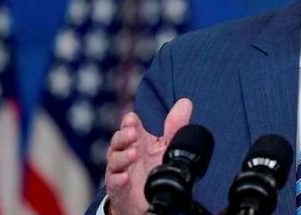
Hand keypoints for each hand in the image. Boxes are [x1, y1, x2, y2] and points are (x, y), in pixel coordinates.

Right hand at [104, 98, 192, 214]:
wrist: (147, 197)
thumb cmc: (154, 167)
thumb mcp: (167, 146)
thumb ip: (175, 126)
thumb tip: (185, 102)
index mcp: (138, 141)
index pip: (129, 127)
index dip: (129, 122)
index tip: (132, 119)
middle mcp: (126, 153)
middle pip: (118, 141)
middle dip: (123, 136)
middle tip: (133, 133)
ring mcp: (121, 171)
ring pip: (114, 160)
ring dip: (122, 157)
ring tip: (133, 154)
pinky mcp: (119, 189)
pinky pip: (114, 183)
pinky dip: (118, 179)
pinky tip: (125, 177)